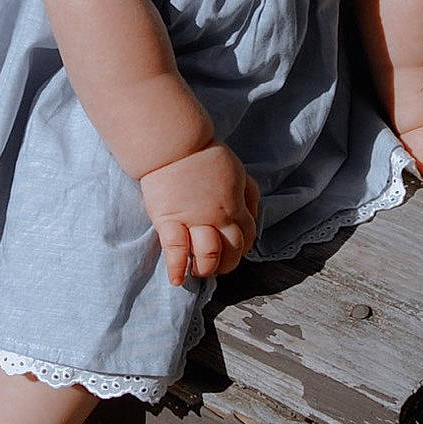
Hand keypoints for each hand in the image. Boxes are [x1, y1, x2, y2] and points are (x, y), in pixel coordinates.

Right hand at [140, 143, 260, 285]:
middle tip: (217, 266)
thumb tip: (253, 213)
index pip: (247, 237)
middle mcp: (218, 217)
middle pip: (230, 251)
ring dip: (206, 268)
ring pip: (208, 255)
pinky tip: (177, 280)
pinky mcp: (169, 220)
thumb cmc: (205, 154)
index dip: (242, 249)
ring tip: (198, 271)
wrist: (174, 143)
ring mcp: (193, 220)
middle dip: (227, 264)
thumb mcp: (238, 170)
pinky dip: (177, 269)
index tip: (233, 251)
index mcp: (236, 205)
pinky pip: (176, 251)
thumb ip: (248, 193)